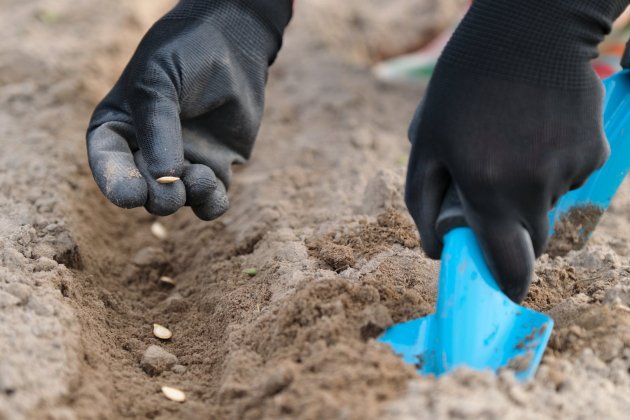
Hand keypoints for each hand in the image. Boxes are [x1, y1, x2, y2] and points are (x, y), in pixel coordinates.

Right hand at [87, 0, 290, 219]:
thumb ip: (158, 129)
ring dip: (186, 197)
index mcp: (118, 129)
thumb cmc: (184, 57)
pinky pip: (209, 202)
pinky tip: (214, 191)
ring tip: (200, 178)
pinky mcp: (214, 168)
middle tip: (172, 188)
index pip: (108, 165)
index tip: (132, 195)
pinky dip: (211, 204)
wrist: (231, 46)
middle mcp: (147, 151)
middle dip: (157, 195)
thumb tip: (166, 178)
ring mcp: (182, 163)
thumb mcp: (157, 82)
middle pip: (144, 191)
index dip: (117, 185)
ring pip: (177, 200)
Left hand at [405, 0, 620, 301]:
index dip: (506, 284)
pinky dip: (553, 166)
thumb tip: (435, 249)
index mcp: (488, 190)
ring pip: (549, 205)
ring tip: (511, 144)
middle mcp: (534, 188)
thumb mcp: (426, 139)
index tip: (503, 292)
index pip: (507, 263)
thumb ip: (422, 199)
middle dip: (511, 228)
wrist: (527, 31)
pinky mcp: (594, 151)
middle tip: (493, 190)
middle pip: (531, 238)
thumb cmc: (463, 86)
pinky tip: (538, 130)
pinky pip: (570, 177)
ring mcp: (569, 170)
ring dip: (530, 191)